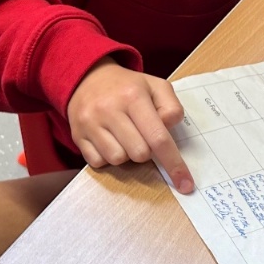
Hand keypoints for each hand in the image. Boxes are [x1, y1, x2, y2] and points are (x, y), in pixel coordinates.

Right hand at [67, 58, 193, 192]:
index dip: (174, 163)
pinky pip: (98, 163)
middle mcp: (109, 109)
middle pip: (139, 154)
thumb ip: (171, 107)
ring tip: (123, 136)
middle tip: (141, 135)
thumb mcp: (155, 86)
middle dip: (146, 151)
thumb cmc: (127, 87)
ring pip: (118, 160)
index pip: (158, 138)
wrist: (87, 78)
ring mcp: (90, 123)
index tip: (185, 184)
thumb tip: (168, 130)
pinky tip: (108, 140)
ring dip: (126, 154)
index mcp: (133, 96)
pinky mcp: (77, 135)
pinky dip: (107, 157)